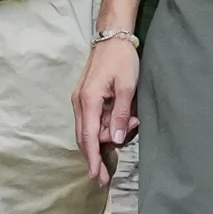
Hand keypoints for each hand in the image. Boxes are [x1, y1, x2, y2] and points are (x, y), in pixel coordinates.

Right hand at [75, 34, 142, 180]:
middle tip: (111, 169)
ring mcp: (80, 99)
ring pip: (89, 129)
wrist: (113, 37)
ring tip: (132, 123)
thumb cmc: (121, 59)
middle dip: (98, 154)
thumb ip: (121, 114)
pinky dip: (105, 125)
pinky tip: (123, 120)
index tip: (96, 177)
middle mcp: (80, 102)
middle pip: (85, 137)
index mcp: (88, 100)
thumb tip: (114, 140)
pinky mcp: (86, 96)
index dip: (93, 159)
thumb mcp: (127, 86)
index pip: (88, 137)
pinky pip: (92, 119)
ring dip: (107, 134)